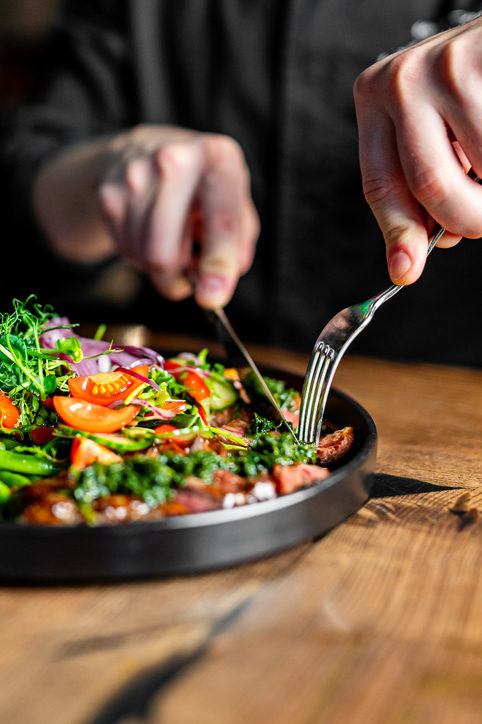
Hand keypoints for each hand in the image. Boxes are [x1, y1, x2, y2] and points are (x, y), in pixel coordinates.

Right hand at [33, 125, 258, 308]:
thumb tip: (217, 285)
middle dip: (176, 281)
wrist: (145, 151)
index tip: (213, 298)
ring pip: (144, 258)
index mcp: (218, 158)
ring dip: (161, 269)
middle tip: (188, 278)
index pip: (221, 221)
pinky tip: (151, 233)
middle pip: (164, 253)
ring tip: (172, 243)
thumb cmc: (202, 186)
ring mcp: (135, 176)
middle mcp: (174, 160)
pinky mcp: (109, 194)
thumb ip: (239, 244)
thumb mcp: (235, 202)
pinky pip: (126, 251)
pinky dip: (141, 256)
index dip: (218, 265)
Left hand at [354, 17, 481, 284]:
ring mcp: (448, 67)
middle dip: (465, 218)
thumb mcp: (431, 132)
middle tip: (480, 222)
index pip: (381, 185)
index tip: (406, 271)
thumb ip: (419, 186)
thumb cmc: (470, 86)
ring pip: (479, 172)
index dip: (399, 234)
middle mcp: (402, 80)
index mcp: (376, 98)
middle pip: (429, 185)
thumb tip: (412, 258)